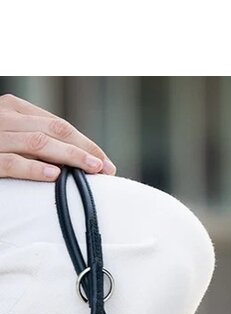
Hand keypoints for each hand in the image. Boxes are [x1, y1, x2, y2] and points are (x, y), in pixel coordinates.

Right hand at [0, 93, 115, 181]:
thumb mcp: (11, 131)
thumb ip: (36, 135)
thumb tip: (79, 156)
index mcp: (13, 108)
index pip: (58, 124)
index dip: (86, 143)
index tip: (106, 162)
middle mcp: (3, 116)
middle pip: (53, 130)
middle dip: (84, 150)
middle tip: (106, 169)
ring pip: (37, 143)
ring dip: (69, 157)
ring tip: (91, 170)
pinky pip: (10, 162)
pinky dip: (33, 168)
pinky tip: (54, 175)